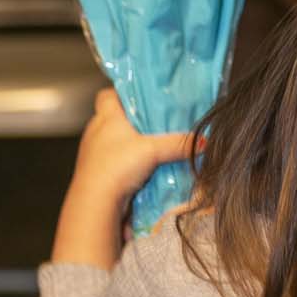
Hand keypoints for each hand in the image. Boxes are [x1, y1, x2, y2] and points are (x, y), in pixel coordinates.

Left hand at [52, 90, 194, 267]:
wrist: (96, 203)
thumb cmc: (118, 166)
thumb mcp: (153, 150)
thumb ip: (178, 144)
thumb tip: (203, 141)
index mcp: (105, 117)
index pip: (107, 95)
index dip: (121, 93)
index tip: (138, 97)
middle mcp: (96, 132)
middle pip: (114, 119)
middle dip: (132, 122)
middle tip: (153, 123)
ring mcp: (94, 154)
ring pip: (114, 142)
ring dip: (130, 145)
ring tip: (152, 147)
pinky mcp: (97, 173)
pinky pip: (114, 162)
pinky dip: (127, 164)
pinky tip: (143, 169)